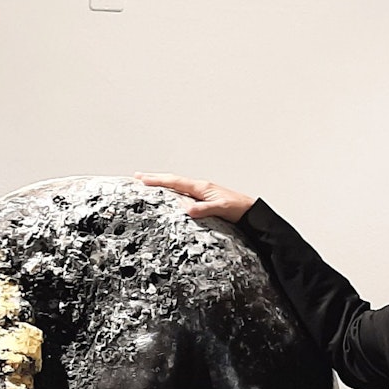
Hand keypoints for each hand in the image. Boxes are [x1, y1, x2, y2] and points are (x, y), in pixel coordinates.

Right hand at [134, 172, 255, 222]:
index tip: (141, 179)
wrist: (250, 211)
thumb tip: (187, 209)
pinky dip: (172, 189)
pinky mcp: (204, 197)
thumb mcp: (221, 209)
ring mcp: (201, 192)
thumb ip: (204, 209)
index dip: (157, 180)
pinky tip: (169, 193)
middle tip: (138, 177)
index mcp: (201, 187)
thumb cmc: (238, 208)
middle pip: (173, 180)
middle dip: (154, 178)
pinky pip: (183, 190)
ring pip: (177, 184)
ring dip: (162, 182)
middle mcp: (199, 187)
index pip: (174, 181)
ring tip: (149, 182)